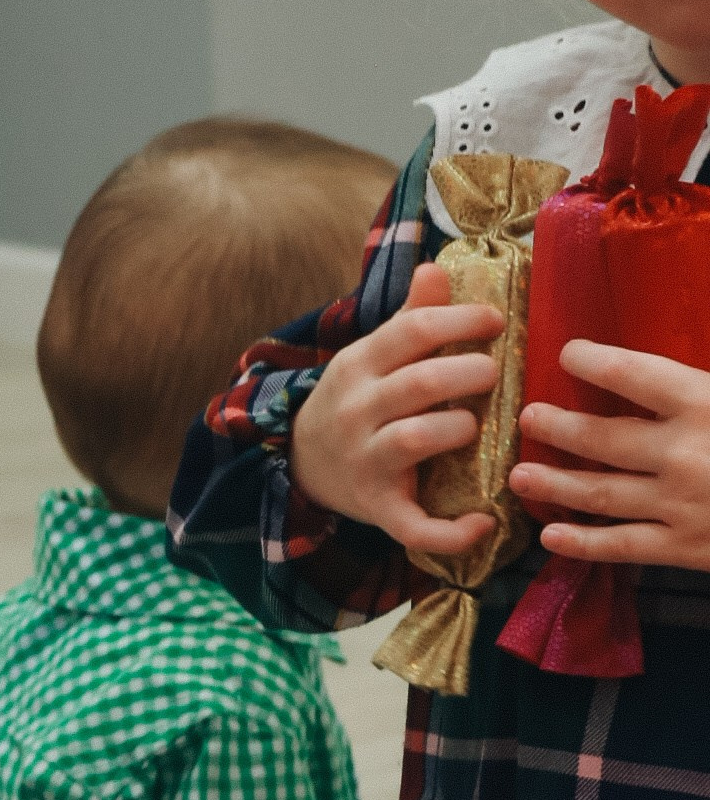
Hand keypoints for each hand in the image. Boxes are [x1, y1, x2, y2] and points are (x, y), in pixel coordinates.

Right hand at [289, 259, 501, 554]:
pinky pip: (415, 525)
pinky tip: (485, 522)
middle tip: (497, 373)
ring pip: (413, 440)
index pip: (413, 331)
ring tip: (477, 427)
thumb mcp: (372, 356)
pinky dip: (452, 531)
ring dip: (456, 430)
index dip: (461, 321)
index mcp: (360, 365)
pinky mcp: (378, 507)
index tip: (497, 321)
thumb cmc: (358, 402)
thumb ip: (409, 317)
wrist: (302, 464)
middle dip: (468, 373)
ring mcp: (365, 460)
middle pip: (419, 383)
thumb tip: (436, 268)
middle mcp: (358, 410)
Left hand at [513, 342, 709, 565]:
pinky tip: (550, 535)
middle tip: (528, 418)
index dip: (595, 362)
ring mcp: (681, 505)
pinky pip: (622, 546)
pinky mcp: (685, 548)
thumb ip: (707, 384)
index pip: (635, 374)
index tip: (567, 354)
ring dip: (555, 482)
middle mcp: (685, 452)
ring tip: (519, 475)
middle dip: (559, 428)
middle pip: (604, 438)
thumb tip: (691, 351)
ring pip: (600, 492)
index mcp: (707, 403)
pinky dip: (582, 543)